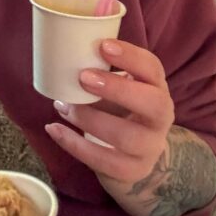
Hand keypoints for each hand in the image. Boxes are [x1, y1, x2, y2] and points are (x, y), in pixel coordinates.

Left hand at [45, 38, 173, 187]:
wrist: (134, 156)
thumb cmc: (121, 110)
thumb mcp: (120, 88)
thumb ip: (102, 72)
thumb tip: (62, 53)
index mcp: (157, 89)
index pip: (153, 69)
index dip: (131, 56)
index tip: (103, 45)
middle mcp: (161, 118)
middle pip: (153, 103)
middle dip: (117, 89)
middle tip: (83, 77)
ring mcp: (150, 147)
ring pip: (126, 136)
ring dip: (90, 119)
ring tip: (64, 106)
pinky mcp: (132, 171)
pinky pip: (104, 161)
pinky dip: (74, 145)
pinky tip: (54, 129)